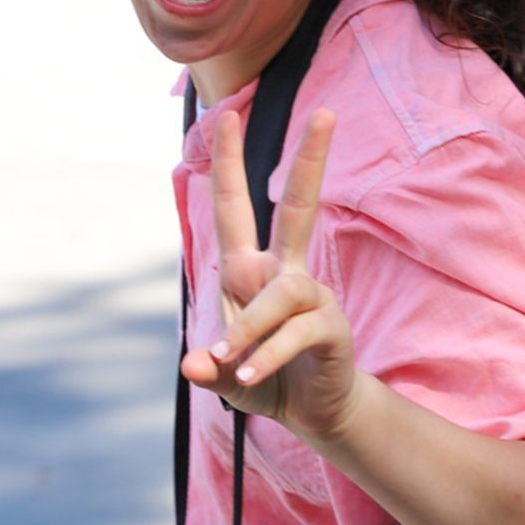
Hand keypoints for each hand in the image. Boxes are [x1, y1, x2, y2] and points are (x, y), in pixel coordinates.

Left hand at [180, 107, 364, 445]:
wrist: (311, 414)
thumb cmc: (264, 379)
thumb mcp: (223, 375)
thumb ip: (207, 369)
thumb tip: (193, 364)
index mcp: (248, 271)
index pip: (234, 206)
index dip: (228, 163)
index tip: (226, 115)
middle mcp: (282, 273)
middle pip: (301, 206)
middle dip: (311, 159)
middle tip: (326, 111)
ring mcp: (311, 297)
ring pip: (282, 292)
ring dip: (250, 327)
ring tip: (233, 364)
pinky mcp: (331, 327)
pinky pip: (295, 332)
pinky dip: (267, 355)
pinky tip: (249, 377)